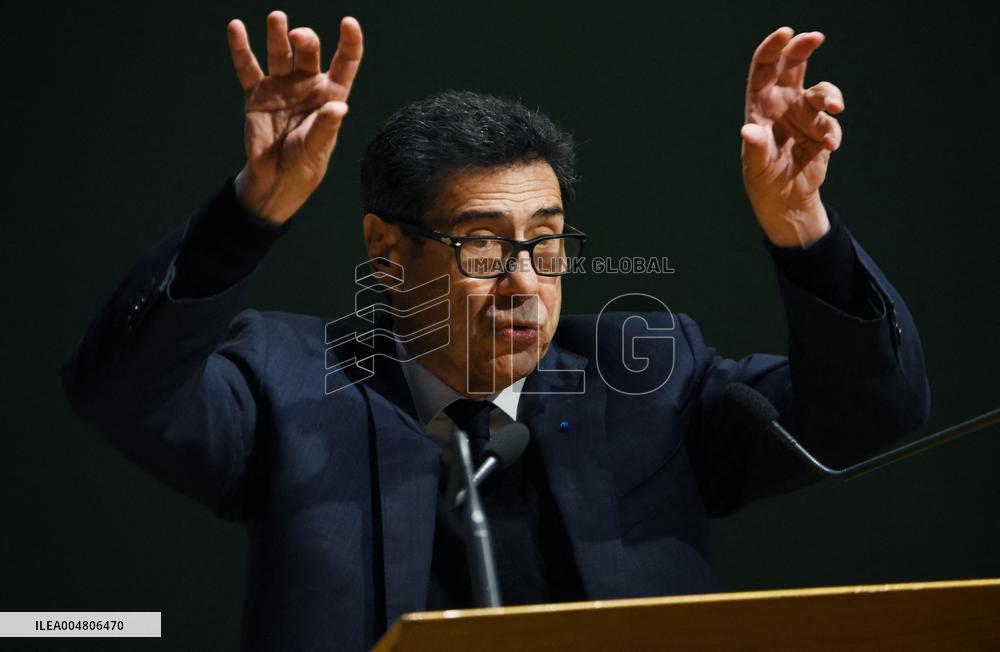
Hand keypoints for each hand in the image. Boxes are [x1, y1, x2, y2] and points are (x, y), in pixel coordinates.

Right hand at [227, 11, 362, 224]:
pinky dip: (241, 48)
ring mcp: (281, 86)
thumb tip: (338, 108)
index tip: (348, 23)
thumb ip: (325, 127)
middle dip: (305, 40)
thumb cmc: (304, 164)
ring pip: (280, 53)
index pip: (345, 62)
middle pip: (308, 53)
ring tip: (277, 17)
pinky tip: (236, 27)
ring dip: (277, 34)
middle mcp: (307, 85)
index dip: (350, 42)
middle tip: (297, 35)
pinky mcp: (256, 94)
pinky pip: (248, 68)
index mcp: (331, 95)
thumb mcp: (317, 148)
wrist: (275, 179)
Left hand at [740, 27, 843, 246]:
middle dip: (804, 48)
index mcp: (760, 104)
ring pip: (820, 92)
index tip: (786, 33)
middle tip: (816, 37)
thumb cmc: (762, 178)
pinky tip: (828, 147)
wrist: (784, 200)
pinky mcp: (821, 131)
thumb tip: (748, 131)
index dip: (773, 48)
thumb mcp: (755, 164)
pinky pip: (831, 124)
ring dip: (829, 96)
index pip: (765, 67)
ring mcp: (804, 115)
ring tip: (835, 108)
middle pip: (794, 66)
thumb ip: (754, 146)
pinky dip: (832, 132)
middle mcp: (783, 103)